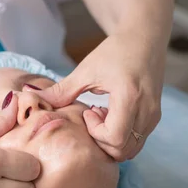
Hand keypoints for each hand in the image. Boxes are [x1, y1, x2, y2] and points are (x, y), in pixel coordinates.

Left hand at [36, 33, 164, 160]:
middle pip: (123, 150)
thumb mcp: (86, 70)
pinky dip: (122, 136)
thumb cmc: (116, 50)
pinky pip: (138, 140)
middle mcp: (147, 110)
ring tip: (102, 116)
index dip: (96, 133)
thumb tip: (31, 99)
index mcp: (129, 97)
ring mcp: (154, 114)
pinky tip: (112, 115)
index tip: (88, 112)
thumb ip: (61, 91)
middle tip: (92, 118)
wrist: (145, 38)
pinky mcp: (155, 116)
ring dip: (112, 140)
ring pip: (132, 149)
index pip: (115, 138)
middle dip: (102, 141)